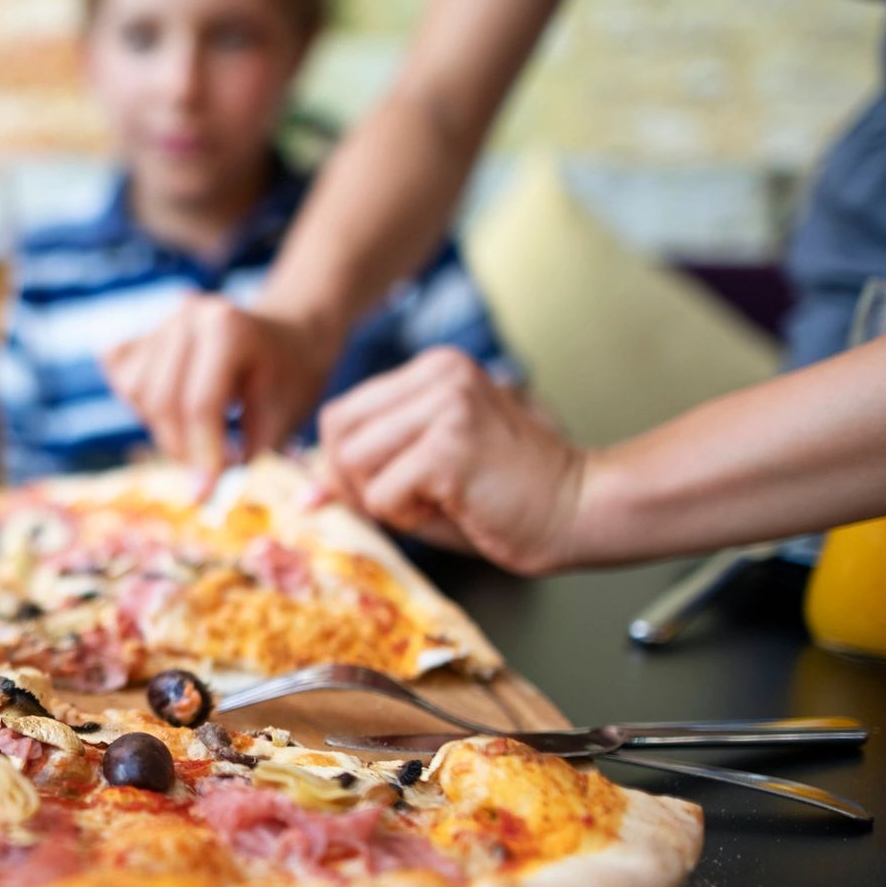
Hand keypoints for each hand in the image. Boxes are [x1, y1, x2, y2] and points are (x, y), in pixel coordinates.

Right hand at [101, 293, 340, 495]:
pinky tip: (177, 415)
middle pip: (163, 400)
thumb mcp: (284, 417)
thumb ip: (247, 452)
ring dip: (164, 431)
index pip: (201, 404)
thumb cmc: (291, 379)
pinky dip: (146, 409)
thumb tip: (205, 491)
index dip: (201, 454)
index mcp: (227, 328)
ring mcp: (162, 323)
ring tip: (200, 442)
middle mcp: (188, 317)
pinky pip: (128, 383)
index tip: (205, 496)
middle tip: (205, 478)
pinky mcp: (145, 335)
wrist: (287, 338)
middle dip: (181, 449)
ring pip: (140, 394)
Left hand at [315, 348, 584, 575]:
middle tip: (407, 502)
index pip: (342, 414)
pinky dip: (407, 516)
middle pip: (337, 434)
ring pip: (352, 463)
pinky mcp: (450, 445)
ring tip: (438, 499)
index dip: (341, 463)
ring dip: (384, 500)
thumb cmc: (503, 497)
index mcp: (432, 370)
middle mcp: (438, 375)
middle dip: (355, 483)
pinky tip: (456, 506)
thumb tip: (304, 489)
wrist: (580, 509)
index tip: (372, 493)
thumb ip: (367, 469)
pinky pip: (382, 494)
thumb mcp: (425, 470)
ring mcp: (445, 405)